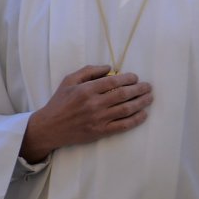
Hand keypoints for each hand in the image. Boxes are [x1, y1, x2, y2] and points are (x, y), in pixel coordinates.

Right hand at [20, 65, 154, 162]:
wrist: (49, 128)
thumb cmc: (59, 102)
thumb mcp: (69, 81)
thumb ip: (89, 71)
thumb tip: (109, 67)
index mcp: (86, 90)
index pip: (114, 82)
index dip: (129, 78)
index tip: (135, 77)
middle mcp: (94, 104)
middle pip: (124, 95)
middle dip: (140, 89)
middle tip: (149, 86)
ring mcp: (98, 119)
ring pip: (127, 109)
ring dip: (142, 102)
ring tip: (150, 97)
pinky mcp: (100, 132)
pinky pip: (123, 125)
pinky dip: (136, 120)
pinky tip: (144, 114)